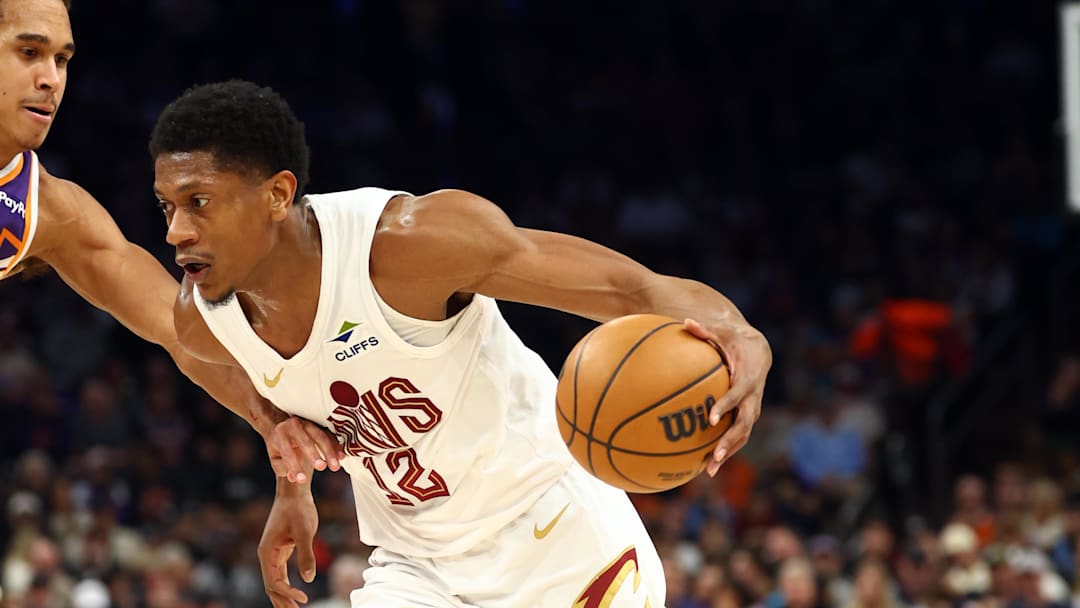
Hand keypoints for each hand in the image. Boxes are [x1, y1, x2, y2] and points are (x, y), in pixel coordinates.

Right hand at [259, 483, 318, 606]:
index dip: (287, 593)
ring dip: (284, 597)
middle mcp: (267, 555)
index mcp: (267, 553)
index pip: (274, 582)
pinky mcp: (282, 551)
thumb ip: (306, 555)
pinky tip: (296, 594)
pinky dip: (287, 586)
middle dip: (282, 602)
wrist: (295, 492)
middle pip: (272, 587)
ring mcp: (273, 554)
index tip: (304, 598)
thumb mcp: (305, 531)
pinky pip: (281, 573)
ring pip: (276, 582)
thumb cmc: (298, 509)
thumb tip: (308, 579)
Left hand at [266, 417, 346, 481]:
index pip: (287, 451)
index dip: (295, 466)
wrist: (283, 425)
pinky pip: (330, 435)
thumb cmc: (279, 445)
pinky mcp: (320, 425)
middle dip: (314, 454)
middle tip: (321, 467)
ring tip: (335, 466)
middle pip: (304, 440)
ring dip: (329, 451)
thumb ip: (282, 468)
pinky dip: (336, 446)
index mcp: (280, 433)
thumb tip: (293, 477)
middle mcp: (294, 425)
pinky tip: (341, 457)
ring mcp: (308, 423)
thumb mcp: (275, 457)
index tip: (302, 480)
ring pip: (320, 436)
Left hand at [684, 318, 770, 475]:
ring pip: (742, 435)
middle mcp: (753, 398)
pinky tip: (705, 465)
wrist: (760, 351)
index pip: (738, 395)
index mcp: (747, 378)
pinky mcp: (746, 416)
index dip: (726, 406)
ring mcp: (751, 409)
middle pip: (744, 424)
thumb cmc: (735, 341)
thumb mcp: (722, 333)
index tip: (711, 418)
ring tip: (708, 470)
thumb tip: (685, 322)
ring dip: (728, 453)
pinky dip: (725, 451)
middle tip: (715, 455)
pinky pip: (737, 436)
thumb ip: (704, 331)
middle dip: (730, 441)